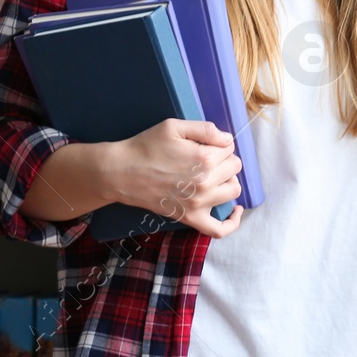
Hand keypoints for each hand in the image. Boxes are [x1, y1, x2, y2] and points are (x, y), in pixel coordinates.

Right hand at [105, 118, 243, 238]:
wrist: (121, 172)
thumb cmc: (146, 147)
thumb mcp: (174, 126)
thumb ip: (206, 129)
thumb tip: (228, 140)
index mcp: (204, 158)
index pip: (230, 148)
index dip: (219, 143)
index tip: (205, 144)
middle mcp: (206, 182)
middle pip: (234, 167)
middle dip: (224, 159)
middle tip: (206, 157)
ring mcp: (199, 203)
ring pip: (233, 190)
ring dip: (227, 181)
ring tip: (213, 175)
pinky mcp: (190, 218)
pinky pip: (218, 229)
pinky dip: (232, 223)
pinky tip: (234, 210)